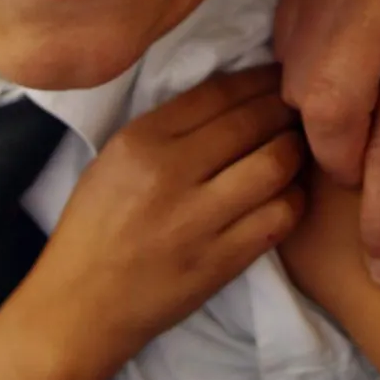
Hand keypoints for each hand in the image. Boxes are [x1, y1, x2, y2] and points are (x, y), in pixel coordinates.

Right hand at [2, 67, 305, 379]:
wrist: (81, 305)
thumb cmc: (96, 227)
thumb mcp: (115, 159)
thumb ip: (168, 128)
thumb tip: (230, 97)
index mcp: (140, 141)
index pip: (216, 93)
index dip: (257, 79)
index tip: (277, 75)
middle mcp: (170, 173)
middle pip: (251, 122)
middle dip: (284, 109)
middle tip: (299, 108)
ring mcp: (198, 220)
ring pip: (273, 165)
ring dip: (295, 151)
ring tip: (297, 147)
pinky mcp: (220, 261)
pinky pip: (279, 217)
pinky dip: (294, 197)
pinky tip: (290, 192)